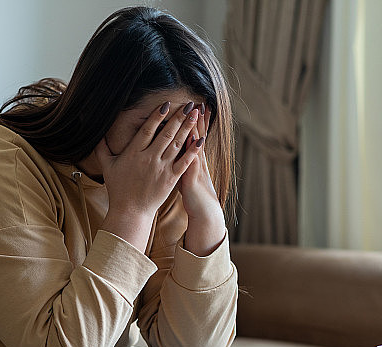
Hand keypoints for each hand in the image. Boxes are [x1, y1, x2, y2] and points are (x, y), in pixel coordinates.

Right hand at [96, 102, 202, 249]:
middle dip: (178, 117)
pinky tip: (201, 139)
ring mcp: (161, 168)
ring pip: (177, 144)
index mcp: (133, 153)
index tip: (166, 104)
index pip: (147, 130)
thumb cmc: (118, 189)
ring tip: (196, 115)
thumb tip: (98, 134)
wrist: (130, 212)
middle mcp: (149, 158)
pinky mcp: (171, 179)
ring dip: (187, 128)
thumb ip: (103, 149)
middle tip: (188, 105)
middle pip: (166, 133)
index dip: (157, 116)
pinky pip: (184, 162)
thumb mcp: (107, 167)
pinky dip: (193, 150)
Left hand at [179, 104, 226, 255]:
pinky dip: (191, 148)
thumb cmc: (195, 195)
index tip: (194, 105)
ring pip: (195, 143)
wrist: (205, 212)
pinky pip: (191, 159)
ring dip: (196, 127)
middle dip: (197, 118)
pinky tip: (190, 137)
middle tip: (198, 101)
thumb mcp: (189, 177)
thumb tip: (176, 153)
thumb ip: (182, 163)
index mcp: (194, 159)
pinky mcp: (192, 176)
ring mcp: (196, 167)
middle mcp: (196, 160)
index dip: (194, 121)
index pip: (194, 135)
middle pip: (196, 135)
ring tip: (196, 112)